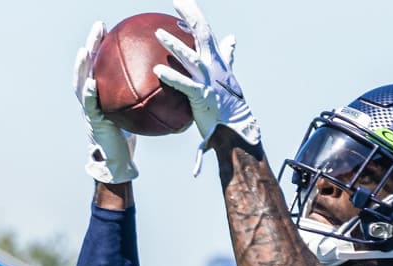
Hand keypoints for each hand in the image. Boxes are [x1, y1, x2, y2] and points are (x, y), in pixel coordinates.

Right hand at [73, 21, 137, 183]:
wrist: (118, 160)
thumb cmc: (129, 136)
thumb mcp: (135, 110)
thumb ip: (142, 95)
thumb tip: (166, 77)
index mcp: (101, 93)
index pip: (100, 63)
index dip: (102, 45)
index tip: (108, 27)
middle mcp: (91, 97)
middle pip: (89, 66)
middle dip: (91, 45)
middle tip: (99, 26)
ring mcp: (89, 108)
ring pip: (81, 82)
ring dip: (81, 66)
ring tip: (83, 50)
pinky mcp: (93, 122)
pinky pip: (89, 105)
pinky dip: (88, 94)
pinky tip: (91, 83)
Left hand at [154, 0, 260, 174]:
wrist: (235, 127)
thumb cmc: (227, 103)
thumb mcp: (227, 74)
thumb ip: (227, 55)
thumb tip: (232, 38)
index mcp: (216, 59)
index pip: (204, 29)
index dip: (193, 13)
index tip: (182, 0)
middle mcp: (213, 65)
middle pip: (202, 34)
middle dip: (190, 15)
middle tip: (177, 0)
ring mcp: (209, 80)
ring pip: (191, 58)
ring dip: (175, 45)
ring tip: (159, 33)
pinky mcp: (203, 96)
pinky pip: (185, 84)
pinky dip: (172, 77)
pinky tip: (157, 71)